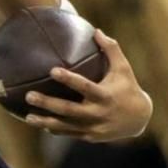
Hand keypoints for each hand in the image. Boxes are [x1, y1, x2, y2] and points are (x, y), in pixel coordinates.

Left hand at [24, 31, 152, 141]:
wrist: (139, 119)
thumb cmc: (128, 87)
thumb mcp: (123, 68)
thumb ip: (111, 49)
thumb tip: (95, 30)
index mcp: (105, 95)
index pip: (84, 86)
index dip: (69, 79)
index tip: (52, 70)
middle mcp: (98, 113)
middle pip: (69, 109)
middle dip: (48, 103)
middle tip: (29, 95)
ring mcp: (93, 127)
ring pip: (66, 126)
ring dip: (45, 122)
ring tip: (28, 117)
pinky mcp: (90, 136)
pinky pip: (70, 133)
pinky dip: (55, 129)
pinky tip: (40, 124)